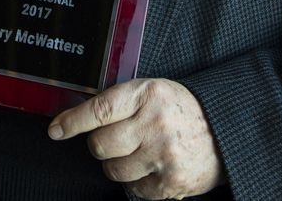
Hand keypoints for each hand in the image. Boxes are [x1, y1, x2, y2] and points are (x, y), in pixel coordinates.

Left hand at [48, 78, 224, 198]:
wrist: (225, 133)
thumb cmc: (182, 110)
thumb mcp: (154, 91)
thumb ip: (122, 101)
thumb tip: (78, 116)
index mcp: (147, 94)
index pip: (99, 110)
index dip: (72, 122)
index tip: (56, 129)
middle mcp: (154, 124)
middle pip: (100, 145)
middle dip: (101, 144)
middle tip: (119, 138)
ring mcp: (162, 155)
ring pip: (113, 170)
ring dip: (118, 164)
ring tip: (139, 152)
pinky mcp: (170, 182)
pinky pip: (133, 190)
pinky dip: (137, 182)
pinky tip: (152, 167)